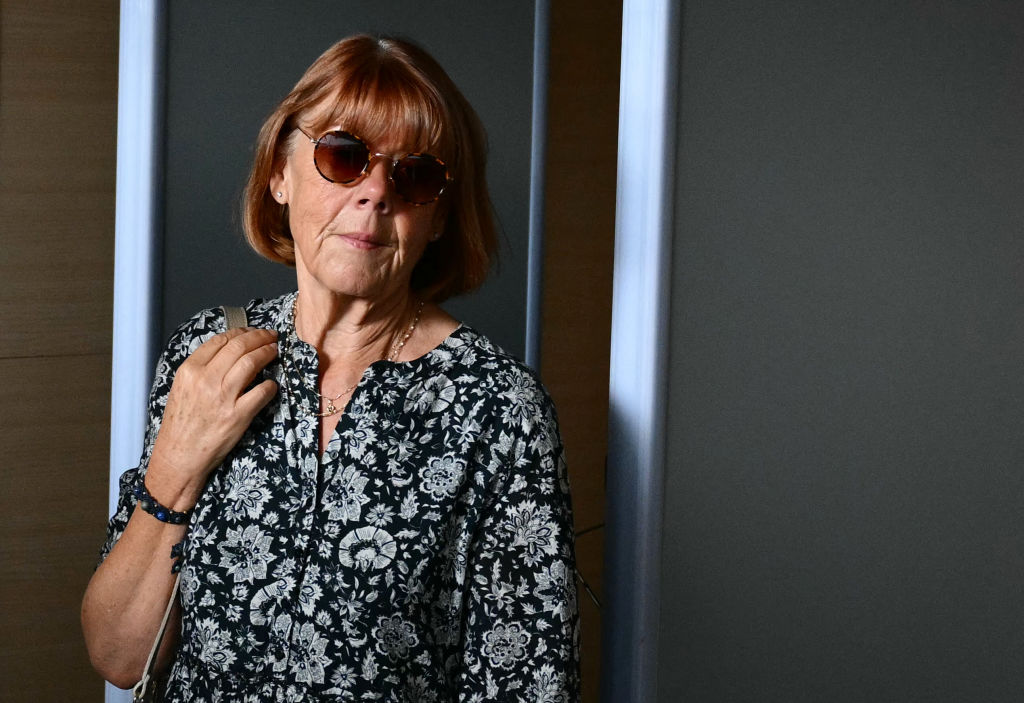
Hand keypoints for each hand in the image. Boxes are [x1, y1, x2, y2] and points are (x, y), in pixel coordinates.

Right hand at [147, 327, 278, 508]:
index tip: (252, 331)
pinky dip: (271, 385)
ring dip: (267, 352)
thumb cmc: (182, 423)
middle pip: (239, 346)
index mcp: (190, 371)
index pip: (220, 340)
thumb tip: (229, 351)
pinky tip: (272, 384)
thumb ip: (201, 369)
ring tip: (274, 350)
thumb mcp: (182, 388)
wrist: (180, 455)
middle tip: (271, 336)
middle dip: (259, 337)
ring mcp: (223, 397)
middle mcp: (206, 380)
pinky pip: (262, 391)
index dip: (241, 331)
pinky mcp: (238, 415)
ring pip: (252, 362)